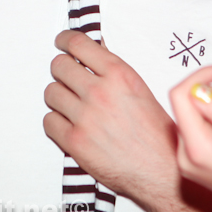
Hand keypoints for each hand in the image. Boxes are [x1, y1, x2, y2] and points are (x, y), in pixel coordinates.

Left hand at [43, 30, 178, 209]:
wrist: (162, 171)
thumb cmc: (156, 133)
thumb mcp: (139, 88)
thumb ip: (114, 68)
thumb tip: (97, 49)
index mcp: (118, 74)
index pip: (78, 44)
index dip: (64, 40)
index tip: (60, 42)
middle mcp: (100, 92)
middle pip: (59, 66)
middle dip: (61, 69)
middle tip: (66, 75)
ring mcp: (85, 117)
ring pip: (51, 92)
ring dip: (59, 96)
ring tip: (71, 103)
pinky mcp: (75, 142)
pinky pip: (49, 121)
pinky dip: (56, 122)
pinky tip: (68, 123)